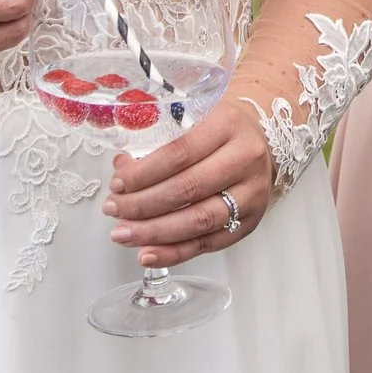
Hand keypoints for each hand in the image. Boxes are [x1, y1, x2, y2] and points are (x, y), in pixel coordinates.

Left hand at [105, 93, 276, 267]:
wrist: (258, 143)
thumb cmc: (218, 131)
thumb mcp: (192, 118)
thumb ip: (156, 139)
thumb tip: (121, 167)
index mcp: (227, 124)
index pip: (178, 153)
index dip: (143, 173)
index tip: (117, 184)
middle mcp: (245, 158)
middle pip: (187, 188)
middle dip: (142, 204)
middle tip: (113, 209)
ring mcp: (251, 192)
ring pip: (199, 220)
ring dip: (154, 232)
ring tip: (123, 234)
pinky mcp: (251, 221)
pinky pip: (209, 243)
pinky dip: (174, 253)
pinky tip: (148, 254)